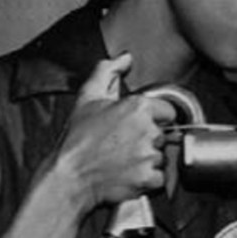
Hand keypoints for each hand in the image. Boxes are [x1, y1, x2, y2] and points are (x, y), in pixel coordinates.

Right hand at [55, 54, 178, 211]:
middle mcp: (147, 130)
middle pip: (163, 135)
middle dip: (148, 140)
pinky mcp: (148, 178)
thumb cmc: (77, 140)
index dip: (153, 119)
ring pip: (161, 157)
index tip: (136, 126)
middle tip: (124, 144)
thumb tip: (124, 58)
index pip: (168, 111)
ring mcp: (148, 155)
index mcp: (138, 108)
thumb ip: (107, 71)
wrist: (68, 177)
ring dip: (147, 160)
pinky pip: (159, 178)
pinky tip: (128, 174)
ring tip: (123, 160)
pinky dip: (146, 179)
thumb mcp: (88, 98)